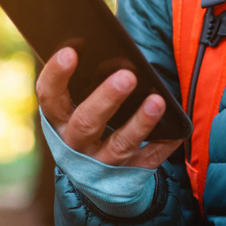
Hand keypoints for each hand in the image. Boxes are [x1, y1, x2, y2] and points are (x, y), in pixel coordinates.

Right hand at [36, 47, 182, 168]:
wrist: (96, 176)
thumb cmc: (90, 122)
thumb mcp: (79, 105)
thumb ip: (88, 81)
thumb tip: (112, 48)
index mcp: (58, 120)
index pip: (49, 96)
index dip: (57, 75)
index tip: (71, 51)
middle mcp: (74, 144)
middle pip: (86, 123)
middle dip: (106, 98)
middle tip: (127, 76)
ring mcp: (100, 164)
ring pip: (119, 145)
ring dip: (140, 123)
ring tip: (158, 101)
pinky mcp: (126, 177)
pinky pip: (147, 161)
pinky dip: (163, 145)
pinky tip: (176, 130)